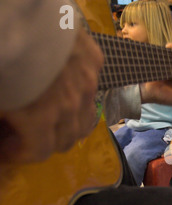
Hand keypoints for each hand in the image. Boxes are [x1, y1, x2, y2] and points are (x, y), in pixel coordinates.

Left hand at [0, 28, 103, 163]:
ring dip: (68, 126)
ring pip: (86, 119)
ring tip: (51, 119)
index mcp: (41, 117)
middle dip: (44, 144)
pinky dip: (79, 97)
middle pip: (67, 140)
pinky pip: (92, 88)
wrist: (19, 6)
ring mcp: (88, 82)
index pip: (39, 152)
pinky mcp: (94, 61)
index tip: (5, 150)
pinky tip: (64, 87)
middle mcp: (72, 105)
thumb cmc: (1, 56)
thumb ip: (4, 116)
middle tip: (25, 135)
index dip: (19, 156)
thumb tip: (5, 124)